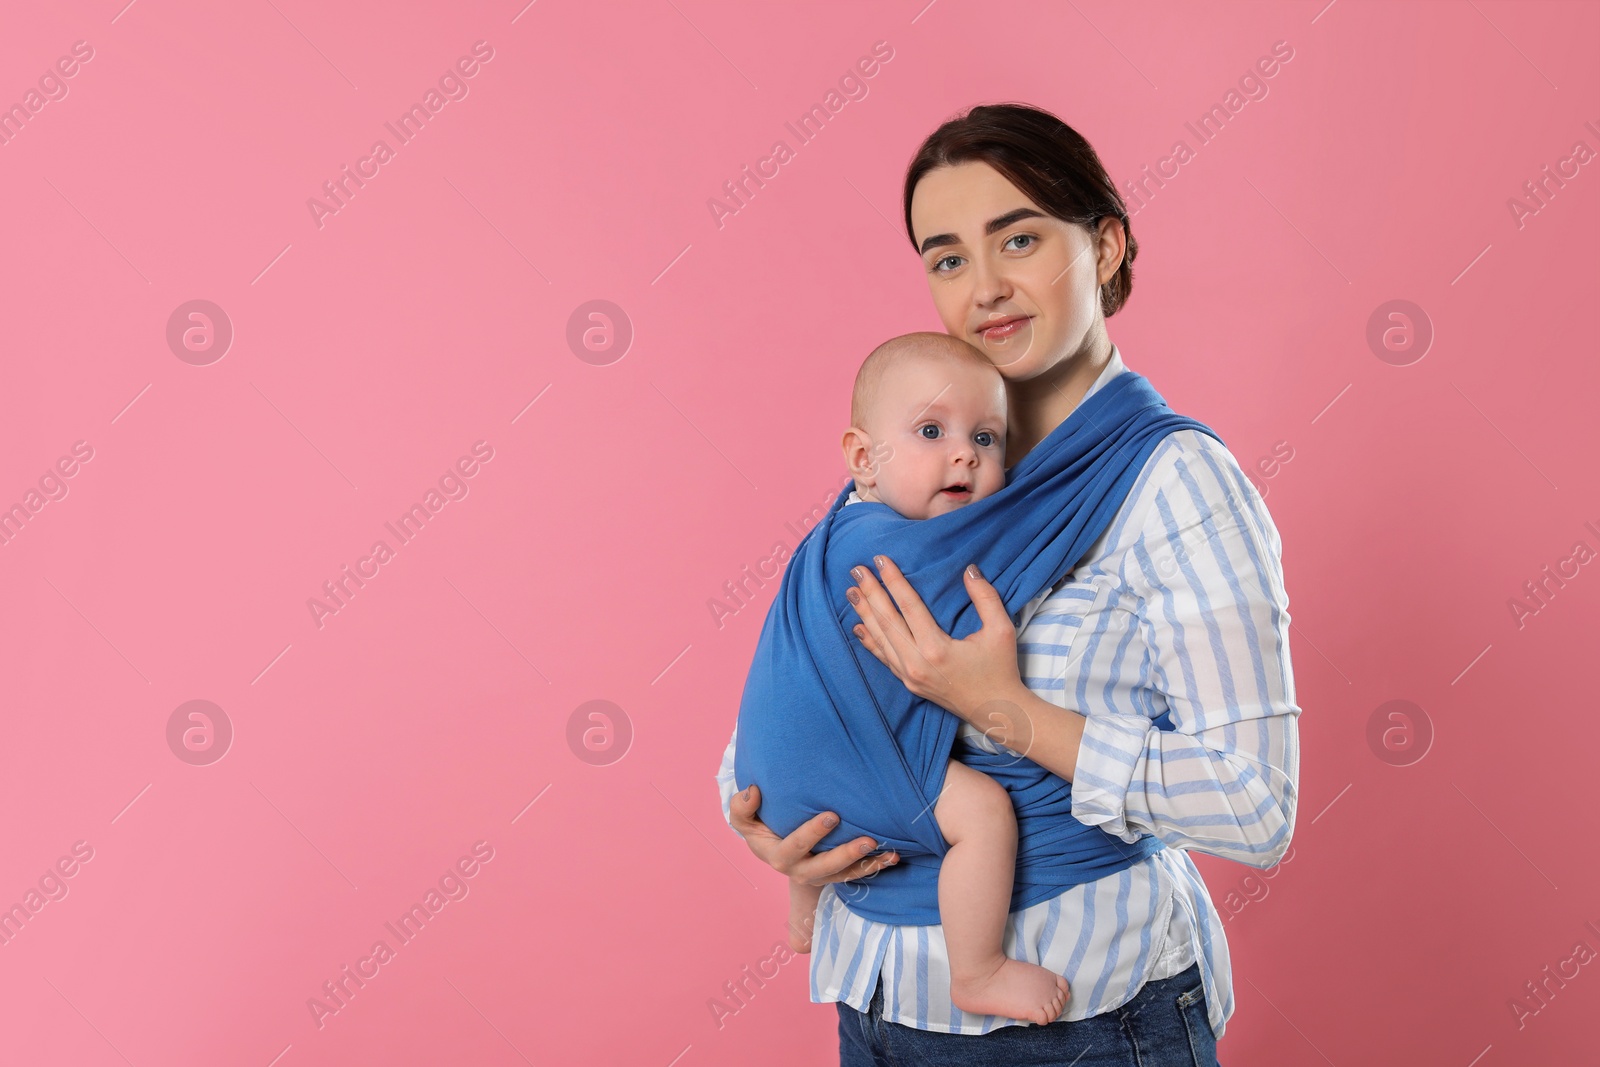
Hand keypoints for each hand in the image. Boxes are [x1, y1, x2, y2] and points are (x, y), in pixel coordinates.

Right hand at [729, 784, 898, 887]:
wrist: (772, 846)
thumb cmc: (759, 826)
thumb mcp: (744, 819)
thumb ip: (741, 807)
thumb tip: (753, 791)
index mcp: (778, 857)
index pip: (795, 847)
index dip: (812, 833)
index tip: (832, 815)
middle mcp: (799, 871)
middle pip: (824, 867)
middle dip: (846, 854)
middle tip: (868, 839)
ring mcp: (819, 875)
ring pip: (844, 875)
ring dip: (867, 865)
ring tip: (888, 852)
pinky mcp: (834, 875)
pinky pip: (856, 875)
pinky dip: (875, 866)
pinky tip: (893, 856)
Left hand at [846, 557, 1028, 726]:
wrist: (995, 711)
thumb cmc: (1000, 670)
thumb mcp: (1001, 631)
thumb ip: (986, 598)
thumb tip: (969, 570)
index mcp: (936, 649)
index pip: (908, 606)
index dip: (893, 581)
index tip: (880, 560)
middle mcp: (916, 663)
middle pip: (887, 621)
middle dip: (870, 593)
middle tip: (856, 569)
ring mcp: (909, 676)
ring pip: (881, 639)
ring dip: (865, 613)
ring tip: (851, 591)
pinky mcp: (909, 683)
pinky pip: (883, 658)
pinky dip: (870, 641)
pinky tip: (859, 626)